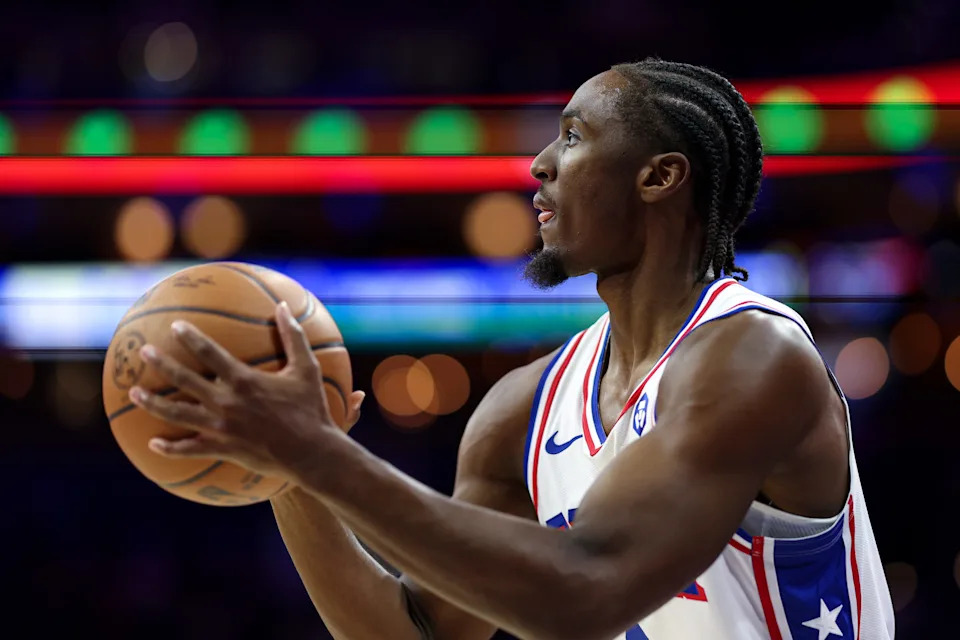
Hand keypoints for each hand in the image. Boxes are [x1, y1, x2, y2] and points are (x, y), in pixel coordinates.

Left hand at [128, 301, 364, 482]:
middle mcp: (226, 402)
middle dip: (161, 364)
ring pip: (178, 414)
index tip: (175, 326)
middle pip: (184, 381)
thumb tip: (285, 306)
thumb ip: (294, 336)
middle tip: (144, 352)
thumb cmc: (311, 409)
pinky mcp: (222, 449)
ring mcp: (220, 428)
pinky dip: (170, 448)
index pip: (209, 353)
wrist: (311, 453)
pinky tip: (153, 444)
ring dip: (153, 403)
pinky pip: (189, 449)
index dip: (190, 337)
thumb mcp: (306, 369)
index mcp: (243, 380)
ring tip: (134, 393)